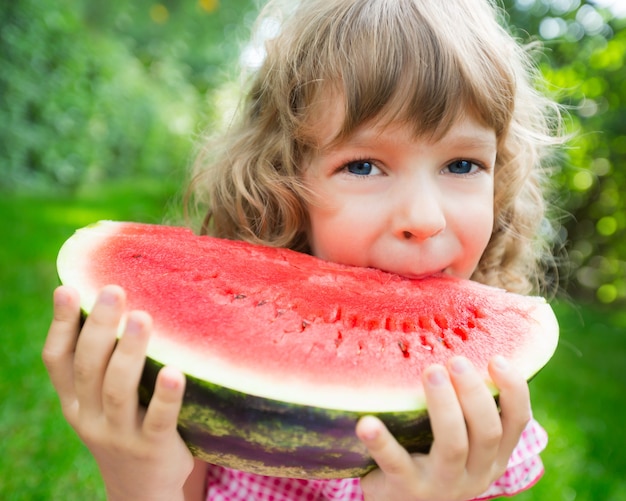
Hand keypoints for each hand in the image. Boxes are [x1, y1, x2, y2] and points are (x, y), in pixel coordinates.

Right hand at [42, 285, 194, 500]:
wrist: (140, 491)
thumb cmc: (125, 427)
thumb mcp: (101, 402)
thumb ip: (102, 364)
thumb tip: (118, 306)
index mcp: (74, 401)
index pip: (57, 360)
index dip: (61, 324)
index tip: (69, 288)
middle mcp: (89, 417)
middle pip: (88, 367)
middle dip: (99, 327)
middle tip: (114, 290)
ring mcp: (119, 435)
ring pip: (118, 390)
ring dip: (128, 352)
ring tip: (142, 317)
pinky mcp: (152, 449)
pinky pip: (158, 420)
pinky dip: (166, 396)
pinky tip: (174, 372)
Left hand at [356, 356, 529, 500]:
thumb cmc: (431, 456)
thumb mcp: (459, 439)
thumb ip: (466, 407)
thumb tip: (460, 346)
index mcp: (493, 456)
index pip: (516, 423)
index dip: (514, 391)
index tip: (497, 359)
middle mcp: (475, 473)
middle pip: (487, 432)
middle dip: (474, 393)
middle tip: (455, 360)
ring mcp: (442, 485)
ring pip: (452, 445)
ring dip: (443, 406)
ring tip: (430, 371)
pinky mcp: (407, 489)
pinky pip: (396, 463)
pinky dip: (382, 441)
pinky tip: (367, 422)